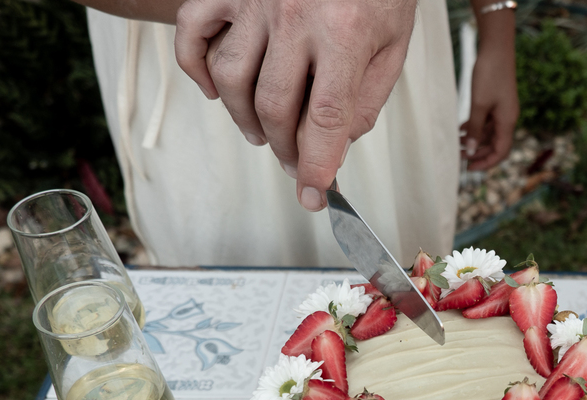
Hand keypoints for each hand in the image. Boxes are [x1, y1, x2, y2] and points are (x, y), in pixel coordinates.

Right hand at [174, 0, 417, 210]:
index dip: (318, 165)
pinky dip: (195, 67)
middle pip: (274, 106)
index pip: (325, 118)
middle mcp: (295, 16)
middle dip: (285, 148)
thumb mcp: (393, 43)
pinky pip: (192, 30)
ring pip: (231, 78)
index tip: (315, 195)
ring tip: (263, 135)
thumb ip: (366, 98)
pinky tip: (214, 91)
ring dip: (244, 119)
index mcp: (345, 33)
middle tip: (295, 163)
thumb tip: (337, 147)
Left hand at [461, 10, 516, 169]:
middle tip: (460, 158)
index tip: (470, 168)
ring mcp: (502, 110)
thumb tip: (471, 151)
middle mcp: (507, 118)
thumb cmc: (489, 75)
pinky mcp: (496, 102)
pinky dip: (475, 128)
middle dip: (478, 153)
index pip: (501, 152)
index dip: (486, 163)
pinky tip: (460, 130)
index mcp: (507, 122)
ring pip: (489, 133)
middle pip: (495, 145)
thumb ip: (476, 129)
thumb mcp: (479, 105)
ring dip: (475, 140)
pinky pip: (486, 121)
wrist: (496, 49)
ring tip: (457, 145)